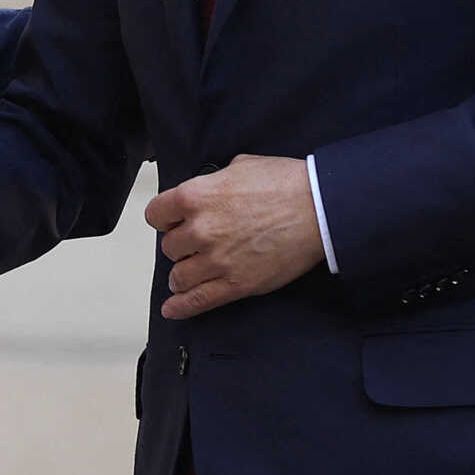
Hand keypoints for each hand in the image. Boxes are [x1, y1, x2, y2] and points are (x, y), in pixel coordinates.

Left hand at [145, 154, 323, 320]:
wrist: (318, 208)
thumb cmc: (286, 184)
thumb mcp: (240, 166)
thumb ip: (214, 182)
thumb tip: (210, 188)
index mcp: (197, 196)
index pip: (156, 214)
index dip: (165, 218)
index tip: (171, 222)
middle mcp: (201, 230)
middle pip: (169, 247)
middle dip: (181, 245)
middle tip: (194, 244)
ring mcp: (217, 260)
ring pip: (179, 276)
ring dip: (182, 274)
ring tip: (189, 272)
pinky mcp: (236, 284)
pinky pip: (198, 301)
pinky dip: (181, 307)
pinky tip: (173, 309)